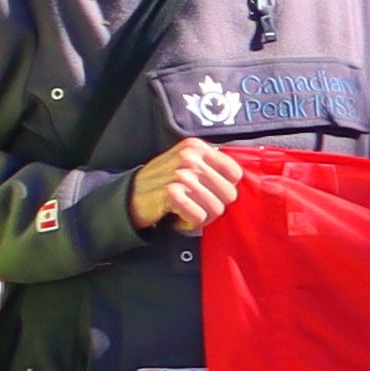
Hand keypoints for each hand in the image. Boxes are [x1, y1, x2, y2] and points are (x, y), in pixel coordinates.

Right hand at [126, 137, 243, 233]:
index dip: (225, 189)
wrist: (130, 196)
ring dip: (202, 217)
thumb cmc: (164, 182)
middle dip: (215, 206)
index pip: (235, 173)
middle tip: (197, 206)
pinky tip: (178, 216)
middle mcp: (190, 157)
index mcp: (197, 147)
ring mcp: (181, 174)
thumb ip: (211, 166)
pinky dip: (189, 223)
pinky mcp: (172, 193)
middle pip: (229, 194)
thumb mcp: (187, 163)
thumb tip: (238, 180)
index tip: (209, 193)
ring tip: (187, 211)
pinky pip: (199, 217)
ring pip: (216, 209)